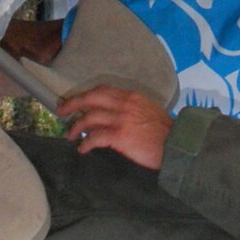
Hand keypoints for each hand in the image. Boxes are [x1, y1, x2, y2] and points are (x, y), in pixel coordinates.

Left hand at [59, 86, 174, 169]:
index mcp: (132, 97)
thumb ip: (131, 109)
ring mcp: (121, 120)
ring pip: (89, 118)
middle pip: (91, 98)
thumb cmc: (166, 132)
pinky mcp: (120, 136)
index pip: (102, 90)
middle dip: (73, 103)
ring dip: (76, 127)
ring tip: (70, 135)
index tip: (76, 101)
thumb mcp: (149, 111)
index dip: (86, 95)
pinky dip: (85, 143)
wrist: (178, 145)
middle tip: (62, 111)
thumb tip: (112, 116)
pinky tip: (82, 149)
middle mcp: (124, 104)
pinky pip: (95, 137)